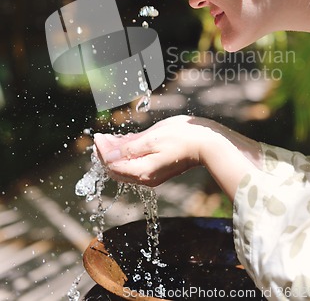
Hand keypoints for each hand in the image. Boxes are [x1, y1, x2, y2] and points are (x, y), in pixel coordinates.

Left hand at [94, 115, 221, 186]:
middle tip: (100, 136)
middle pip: (116, 168)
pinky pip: (135, 164)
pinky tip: (124, 142)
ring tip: (108, 138)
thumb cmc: (182, 138)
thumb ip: (128, 147)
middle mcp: (145, 178)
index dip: (102, 150)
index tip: (97, 135)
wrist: (207, 144)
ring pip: (125, 166)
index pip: (112, 164)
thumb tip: (107, 152)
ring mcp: (151, 174)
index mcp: (142, 172)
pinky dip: (127, 154)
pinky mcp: (157, 168)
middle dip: (105, 153)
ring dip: (115, 153)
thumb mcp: (152, 139)